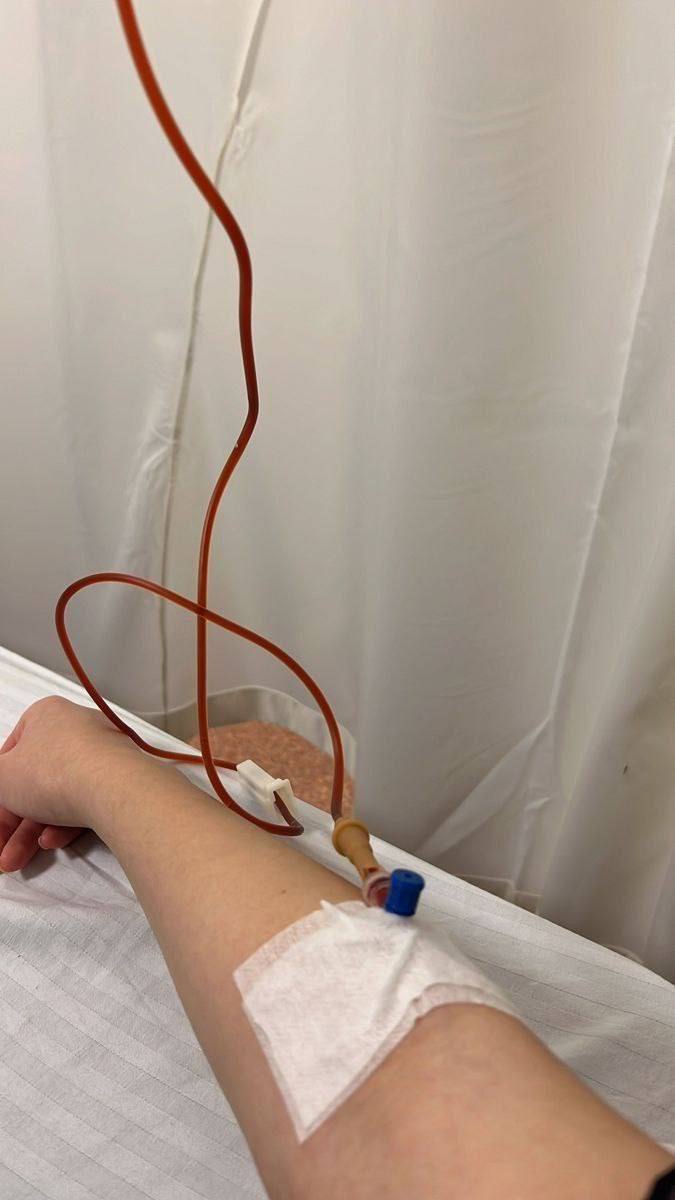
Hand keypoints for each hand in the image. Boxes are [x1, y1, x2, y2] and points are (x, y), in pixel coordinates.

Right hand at [0, 695, 142, 871]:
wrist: (113, 789)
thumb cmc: (53, 772)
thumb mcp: (2, 777)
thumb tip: (1, 779)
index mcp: (46, 716)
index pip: (13, 753)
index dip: (0, 789)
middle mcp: (76, 729)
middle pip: (35, 780)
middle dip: (13, 822)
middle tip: (2, 849)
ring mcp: (101, 755)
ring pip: (59, 796)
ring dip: (33, 831)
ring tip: (19, 860)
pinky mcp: (120, 780)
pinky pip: (86, 802)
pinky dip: (66, 824)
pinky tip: (53, 842)